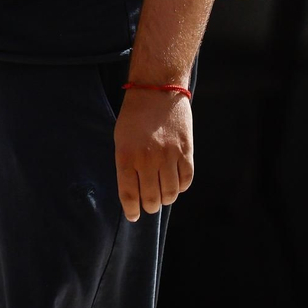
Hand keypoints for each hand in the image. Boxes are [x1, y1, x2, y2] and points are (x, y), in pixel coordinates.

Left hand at [112, 88, 193, 221]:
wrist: (157, 91)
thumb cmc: (135, 116)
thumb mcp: (121, 139)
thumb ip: (126, 165)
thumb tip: (133, 191)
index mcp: (126, 156)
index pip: (129, 194)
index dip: (132, 210)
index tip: (134, 216)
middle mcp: (147, 159)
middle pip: (151, 198)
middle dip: (150, 207)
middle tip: (150, 206)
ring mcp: (168, 156)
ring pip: (171, 193)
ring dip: (166, 198)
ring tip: (163, 195)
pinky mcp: (186, 152)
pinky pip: (186, 180)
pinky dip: (181, 187)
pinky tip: (176, 184)